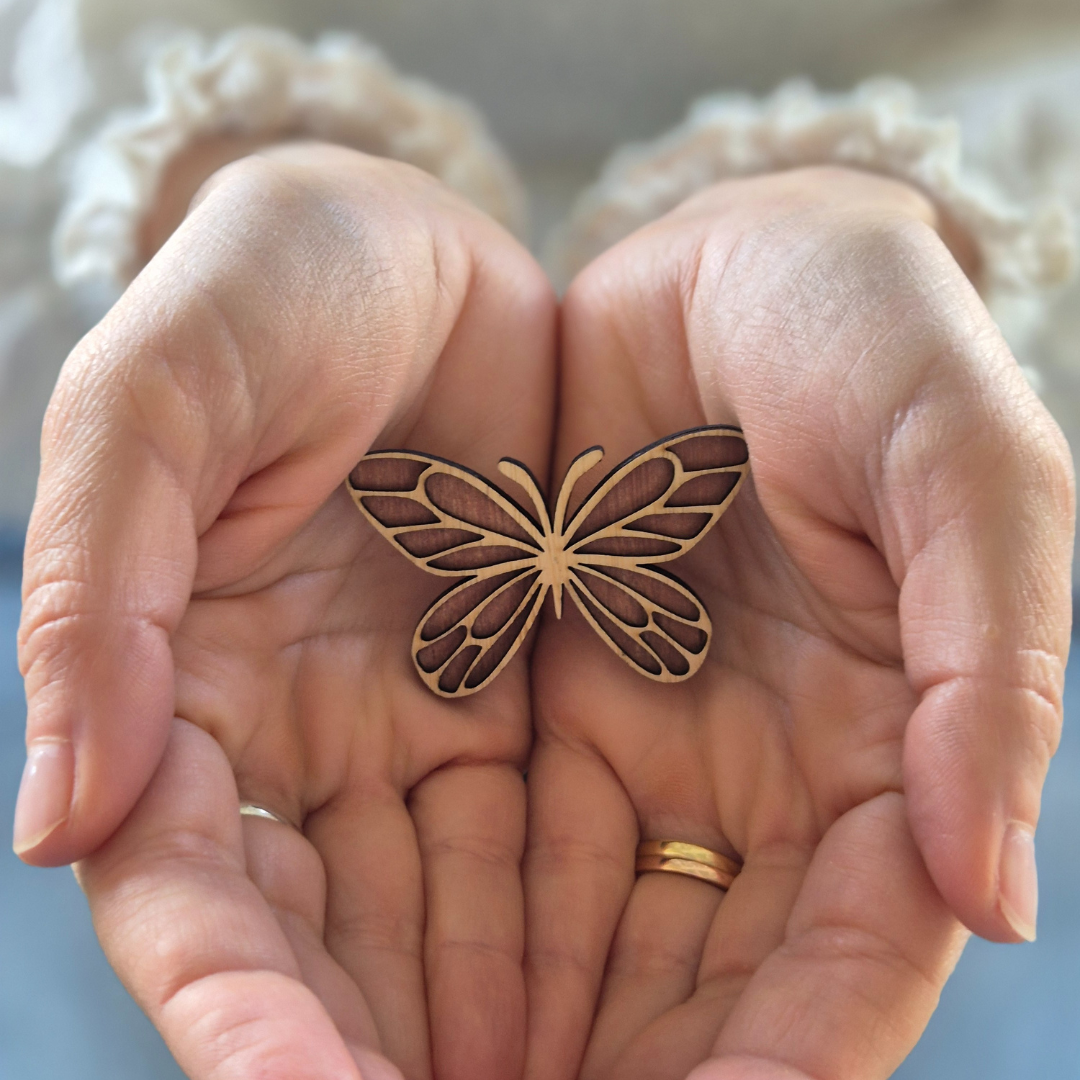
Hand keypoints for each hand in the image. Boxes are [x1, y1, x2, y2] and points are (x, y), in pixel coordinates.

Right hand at [16, 144, 555, 1079]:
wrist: (410, 249)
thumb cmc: (266, 295)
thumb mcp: (158, 405)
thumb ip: (102, 593)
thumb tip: (54, 813)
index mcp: (182, 686)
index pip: (194, 892)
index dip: (240, 1009)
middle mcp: (298, 738)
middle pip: (327, 947)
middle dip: (381, 1060)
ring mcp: (413, 726)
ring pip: (442, 925)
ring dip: (494, 1035)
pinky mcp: (518, 700)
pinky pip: (544, 845)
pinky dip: (572, 940)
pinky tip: (629, 1019)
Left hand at [524, 167, 1073, 1079]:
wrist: (726, 266)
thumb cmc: (867, 338)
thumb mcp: (963, 466)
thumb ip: (989, 665)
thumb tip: (992, 895)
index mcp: (887, 739)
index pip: (855, 948)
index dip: (794, 1053)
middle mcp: (769, 772)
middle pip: (716, 980)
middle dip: (641, 1074)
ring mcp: (655, 740)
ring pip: (606, 941)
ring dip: (536, 1039)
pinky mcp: (552, 698)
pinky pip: (514, 849)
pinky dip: (475, 937)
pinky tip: (406, 1003)